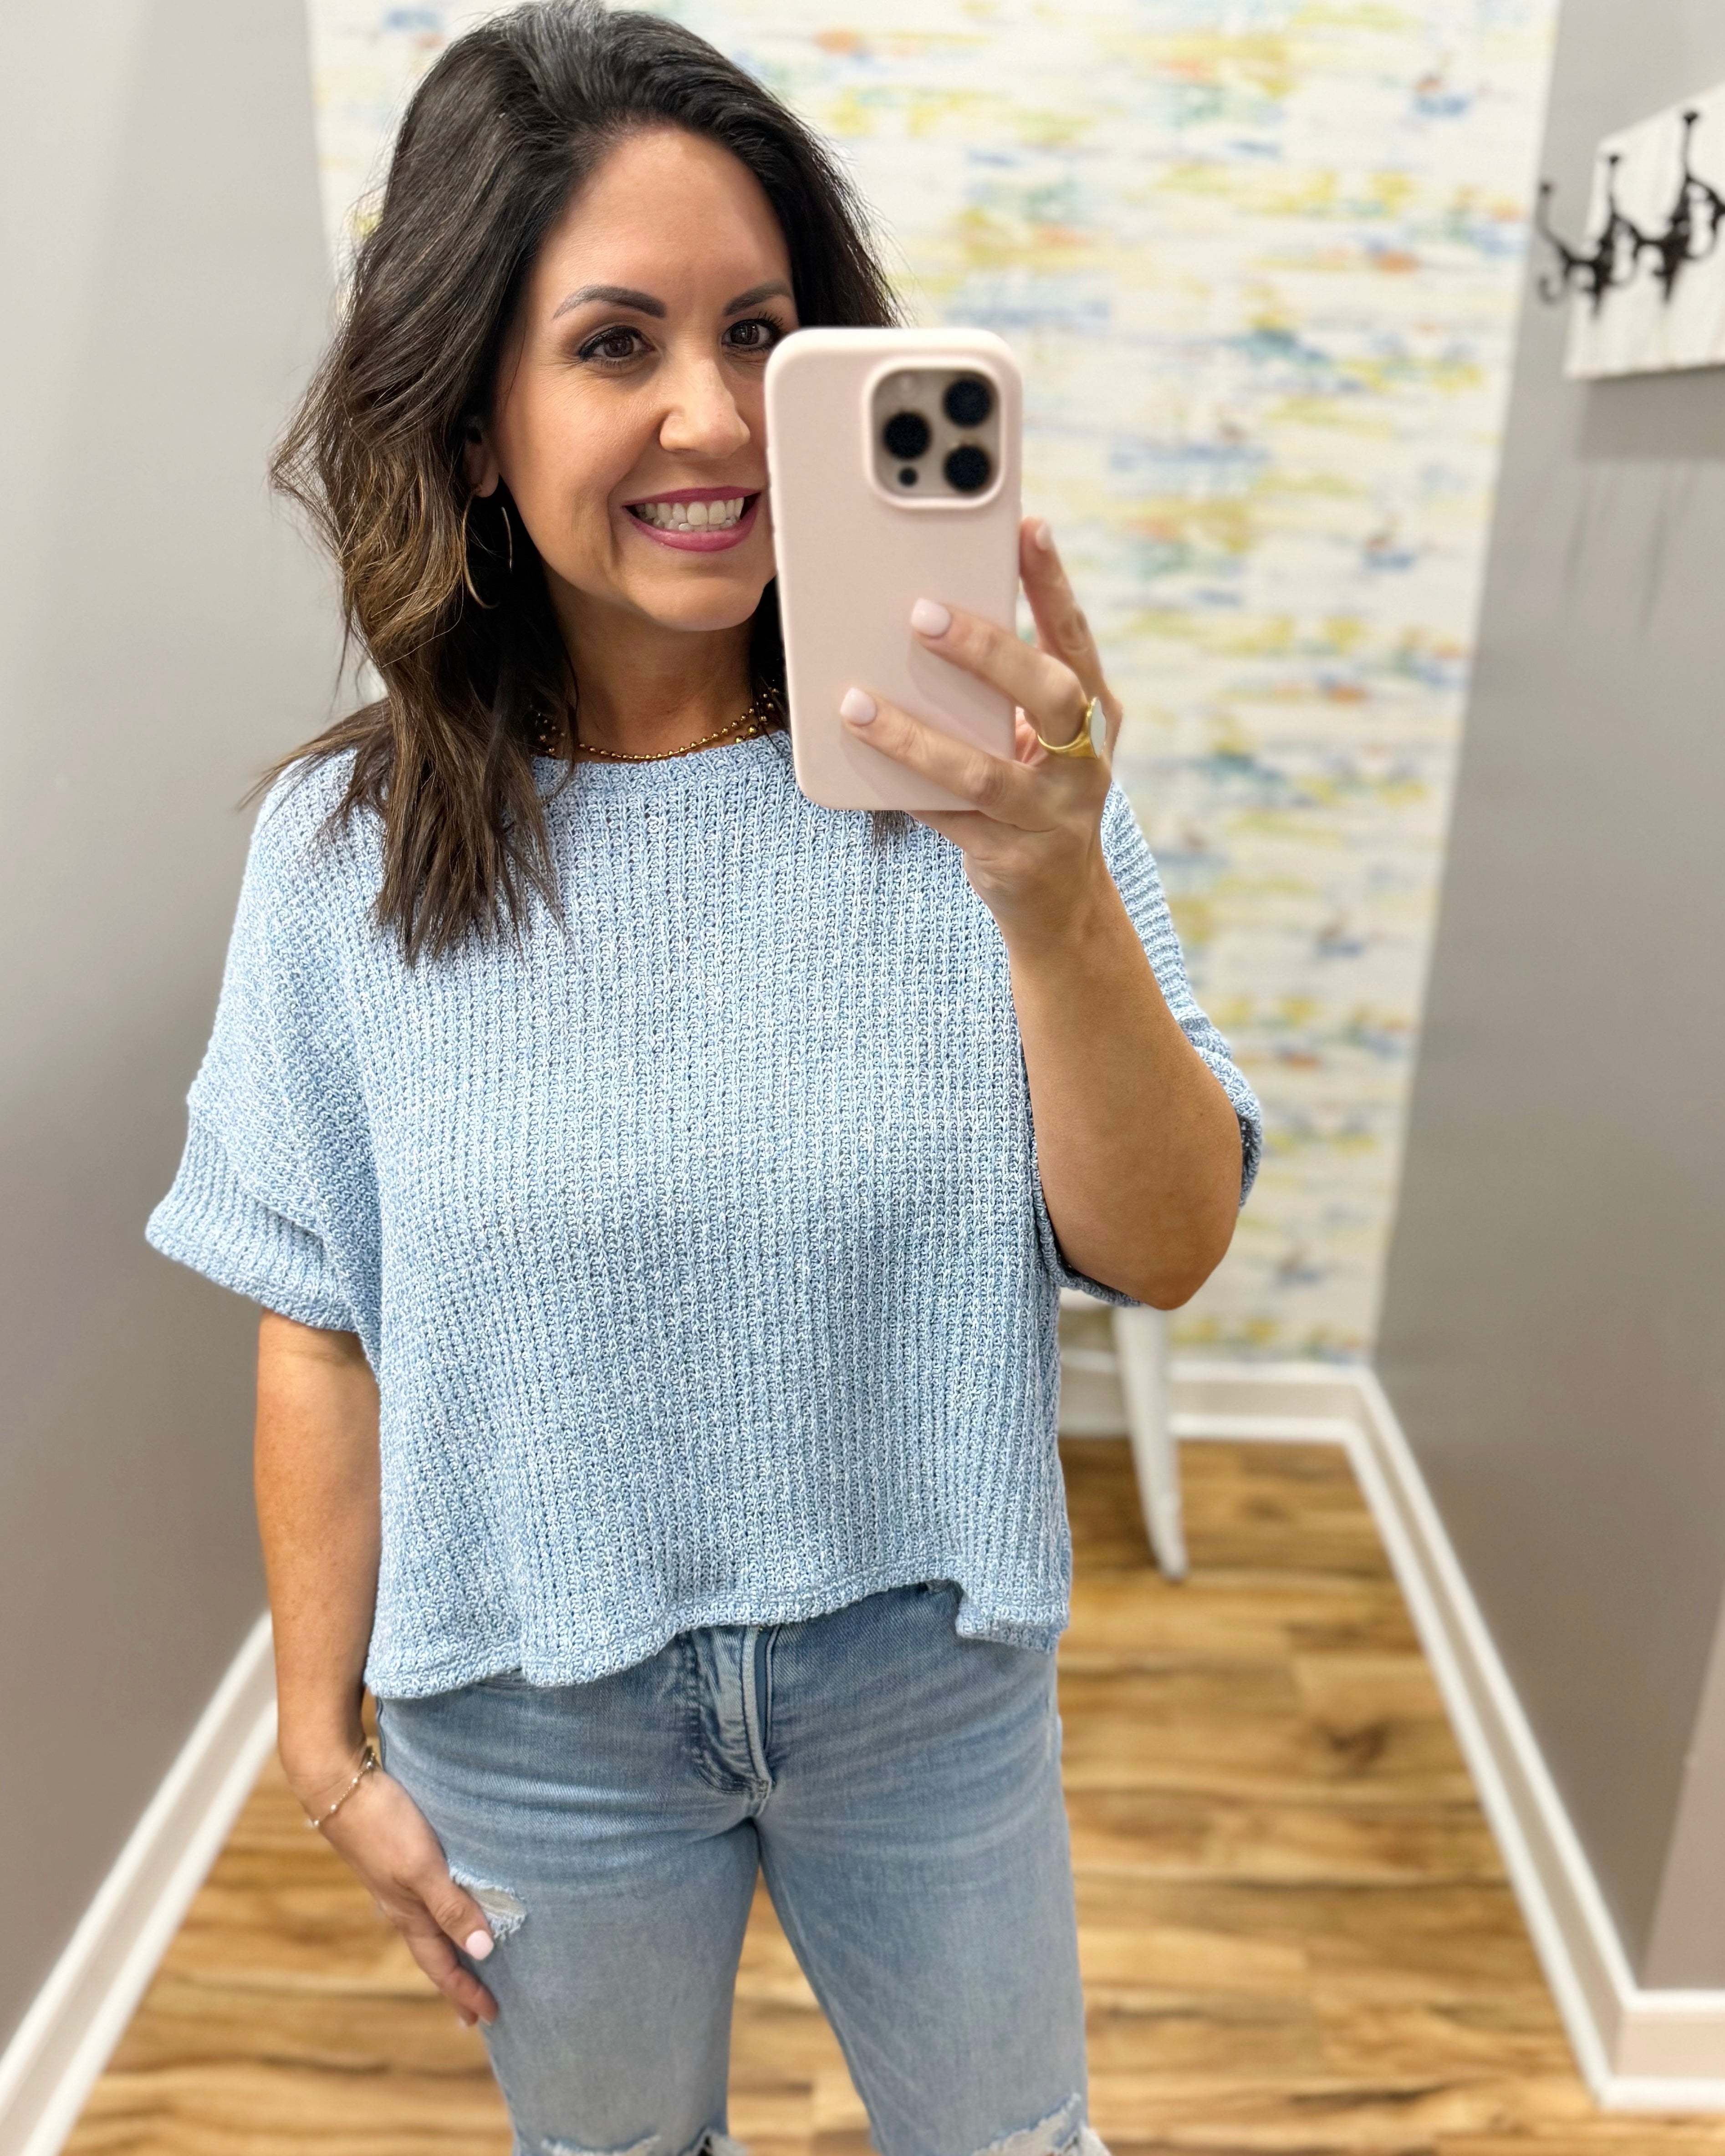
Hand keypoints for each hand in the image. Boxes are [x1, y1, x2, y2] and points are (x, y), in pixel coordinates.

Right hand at [293, 1752, 498, 2026]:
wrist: (342, 1789)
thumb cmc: (384, 1826)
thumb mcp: (422, 1868)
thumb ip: (451, 1907)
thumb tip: (483, 1950)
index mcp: (409, 1916)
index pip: (442, 1967)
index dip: (466, 1992)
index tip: (489, 2016)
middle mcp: (403, 1907)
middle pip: (436, 1954)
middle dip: (457, 1982)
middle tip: (476, 2008)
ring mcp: (398, 1885)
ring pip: (431, 1929)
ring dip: (451, 1949)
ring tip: (470, 1961)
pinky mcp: (399, 1861)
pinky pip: (428, 1901)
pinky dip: (444, 1916)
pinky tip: (451, 1904)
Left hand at [838, 518, 1123, 944]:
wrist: (1060, 903)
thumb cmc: (1037, 794)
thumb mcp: (1039, 739)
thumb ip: (1007, 691)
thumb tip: (928, 620)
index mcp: (1097, 716)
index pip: (1076, 639)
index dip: (1054, 583)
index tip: (1027, 527)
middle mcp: (1087, 764)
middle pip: (1050, 696)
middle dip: (989, 651)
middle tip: (921, 614)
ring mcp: (1054, 817)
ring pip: (983, 773)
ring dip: (915, 737)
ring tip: (856, 703)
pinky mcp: (1014, 860)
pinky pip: (948, 821)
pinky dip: (904, 790)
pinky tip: (860, 763)